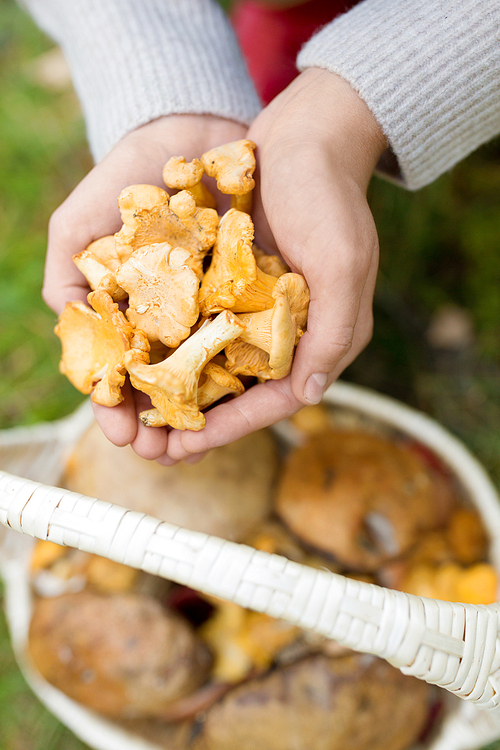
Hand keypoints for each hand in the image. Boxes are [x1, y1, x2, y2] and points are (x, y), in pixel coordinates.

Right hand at [45, 114, 246, 459]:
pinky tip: (247, 400)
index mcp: (132, 317)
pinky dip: (252, 371)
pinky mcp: (257, 297)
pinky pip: (256, 342)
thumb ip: (69, 279)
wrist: (189, 131)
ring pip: (212, 374)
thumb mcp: (80, 227)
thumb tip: (69, 331)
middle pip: (168, 387)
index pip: (124, 376)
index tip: (122, 435)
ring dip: (206, 413)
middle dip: (165, 424)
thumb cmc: (127, 180)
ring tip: (199, 445)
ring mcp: (217, 311)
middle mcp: (174, 322)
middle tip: (163, 454)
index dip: (120, 408)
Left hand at [164, 68, 386, 462]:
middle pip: (242, 391)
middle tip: (155, 449)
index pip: (279, 398)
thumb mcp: (343, 263)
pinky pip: (201, 326)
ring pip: (217, 366)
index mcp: (324, 334)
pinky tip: (141, 364)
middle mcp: (291, 330)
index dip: (234, 426)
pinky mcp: (233, 284)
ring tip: (139, 420)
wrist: (306, 137)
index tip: (190, 447)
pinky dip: (175, 348)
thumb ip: (334, 332)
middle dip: (200, 422)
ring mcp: (259, 308)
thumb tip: (310, 396)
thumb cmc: (330, 198)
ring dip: (180, 394)